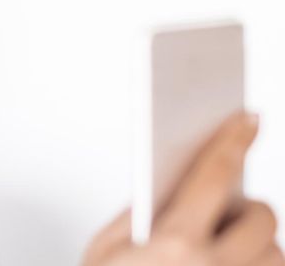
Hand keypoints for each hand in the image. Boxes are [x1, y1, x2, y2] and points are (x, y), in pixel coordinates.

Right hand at [82, 111, 281, 265]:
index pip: (214, 175)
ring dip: (259, 248)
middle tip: (227, 214)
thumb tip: (174, 189)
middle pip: (262, 217)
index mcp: (173, 246)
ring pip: (277, 255)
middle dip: (247, 209)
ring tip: (227, 255)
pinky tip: (231, 265)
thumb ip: (138, 215)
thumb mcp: (103, 251)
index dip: (232, 140)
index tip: (247, 119)